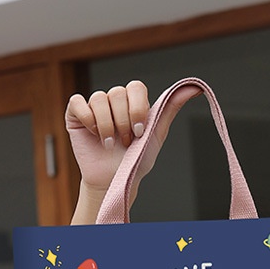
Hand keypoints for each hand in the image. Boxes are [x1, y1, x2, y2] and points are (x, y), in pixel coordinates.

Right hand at [65, 81, 201, 222]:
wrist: (114, 181)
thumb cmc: (135, 161)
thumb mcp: (156, 135)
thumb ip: (170, 109)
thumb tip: (193, 88)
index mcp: (133, 103)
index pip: (136, 87)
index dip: (138, 108)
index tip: (140, 131)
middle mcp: (114, 101)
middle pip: (117, 93)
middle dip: (124, 122)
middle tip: (126, 142)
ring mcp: (94, 107)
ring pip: (98, 98)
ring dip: (107, 125)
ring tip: (110, 143)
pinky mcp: (75, 115)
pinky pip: (78, 103)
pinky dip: (88, 119)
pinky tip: (94, 134)